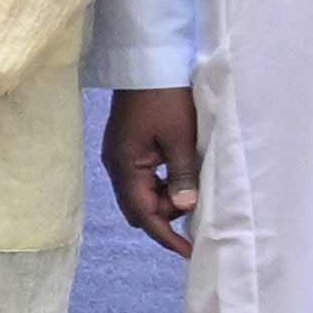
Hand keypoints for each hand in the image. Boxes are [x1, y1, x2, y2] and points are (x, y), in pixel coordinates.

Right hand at [102, 85, 200, 260]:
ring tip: (193, 192)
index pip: (143, 213)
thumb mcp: (180, 138)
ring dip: (165, 199)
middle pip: (138, 207)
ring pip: (142, 194)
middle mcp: (117, 165)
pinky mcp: (128, 148)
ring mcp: (120, 156)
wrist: (148, 62)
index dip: (166, 235)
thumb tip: (186, 209)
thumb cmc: (165, 98)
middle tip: (196, 211)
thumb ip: (182, 176)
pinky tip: (181, 179)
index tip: (189, 251)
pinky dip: (162, 185)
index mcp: (125, 166)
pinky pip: (144, 178)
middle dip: (165, 217)